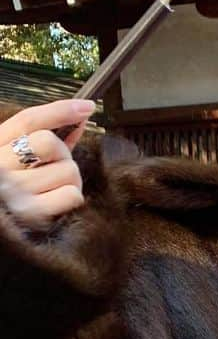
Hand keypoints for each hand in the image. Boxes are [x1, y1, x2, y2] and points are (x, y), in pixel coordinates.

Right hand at [0, 99, 94, 228]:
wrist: (2, 232)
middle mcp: (1, 168)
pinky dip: (71, 199)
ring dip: (70, 180)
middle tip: (54, 168)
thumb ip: (46, 134)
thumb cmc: (15, 191)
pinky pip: (72, 195)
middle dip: (62, 154)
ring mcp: (16, 192)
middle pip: (50, 142)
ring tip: (53, 189)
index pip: (28, 120)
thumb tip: (82, 114)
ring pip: (68, 170)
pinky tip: (56, 204)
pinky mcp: (32, 214)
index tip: (88, 106)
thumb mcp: (17, 157)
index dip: (61, 110)